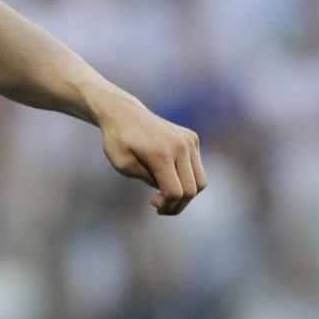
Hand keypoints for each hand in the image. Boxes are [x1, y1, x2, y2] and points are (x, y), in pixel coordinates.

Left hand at [92, 90, 205, 215]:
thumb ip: (147, 180)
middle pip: (192, 190)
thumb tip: (168, 190)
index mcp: (161, 154)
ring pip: (200, 181)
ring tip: (166, 194)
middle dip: (177, 205)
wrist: (124, 113)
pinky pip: (197, 167)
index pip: (175, 192)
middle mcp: (180, 146)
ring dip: (185, 193)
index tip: (152, 202)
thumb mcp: (123, 166)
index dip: (167, 206)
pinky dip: (187, 177)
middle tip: (159, 205)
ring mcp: (189, 140)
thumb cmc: (118, 140)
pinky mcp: (192, 137)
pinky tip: (169, 174)